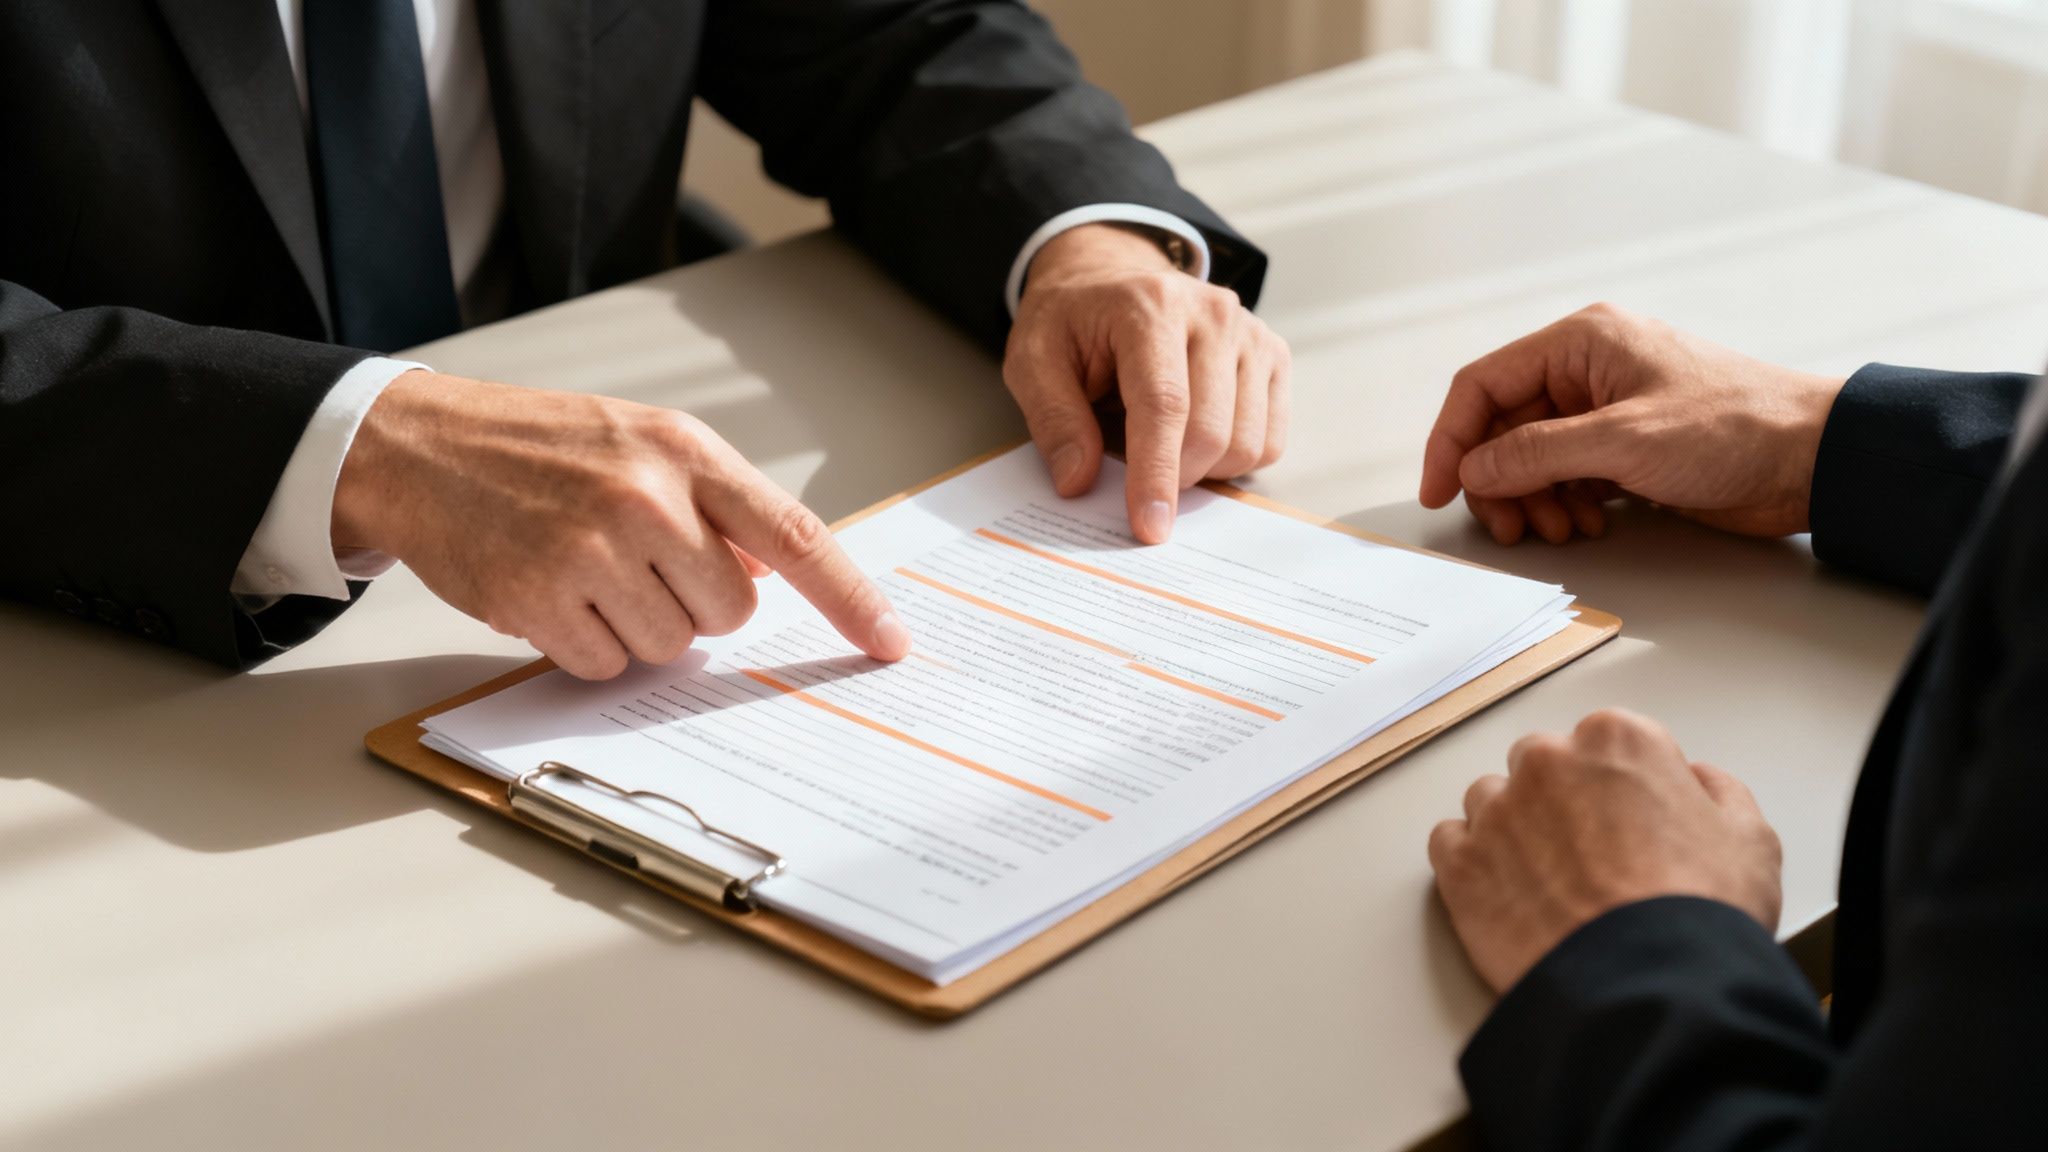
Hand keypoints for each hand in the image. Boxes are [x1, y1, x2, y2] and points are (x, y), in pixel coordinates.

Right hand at [332, 371, 910, 679]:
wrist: (423, 445)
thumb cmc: (543, 446)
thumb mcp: (643, 441)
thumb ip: (717, 502)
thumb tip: (777, 574)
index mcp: (687, 453)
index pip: (796, 537)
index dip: (851, 599)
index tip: (890, 643)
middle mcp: (646, 499)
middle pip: (732, 612)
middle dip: (697, 604)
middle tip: (643, 564)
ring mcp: (591, 552)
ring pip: (671, 646)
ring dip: (639, 627)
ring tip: (589, 570)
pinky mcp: (539, 601)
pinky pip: (606, 665)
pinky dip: (587, 645)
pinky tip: (555, 594)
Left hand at [1005, 223, 1290, 542]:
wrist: (1110, 281)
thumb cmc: (1072, 324)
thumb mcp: (1033, 360)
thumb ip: (1054, 420)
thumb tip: (1079, 482)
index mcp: (1150, 306)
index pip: (1164, 404)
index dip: (1156, 474)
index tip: (1149, 527)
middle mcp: (1213, 313)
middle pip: (1211, 432)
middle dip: (1173, 477)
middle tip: (1133, 469)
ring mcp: (1250, 333)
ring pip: (1247, 444)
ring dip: (1203, 469)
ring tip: (1161, 440)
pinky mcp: (1272, 355)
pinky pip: (1269, 441)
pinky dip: (1232, 459)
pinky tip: (1195, 436)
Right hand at [1419, 303, 1846, 543]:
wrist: (1813, 458)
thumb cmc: (1735, 427)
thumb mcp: (1622, 441)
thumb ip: (1536, 453)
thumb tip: (1474, 467)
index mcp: (1581, 342)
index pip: (1483, 385)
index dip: (1451, 439)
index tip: (1439, 490)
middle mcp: (1586, 370)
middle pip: (1503, 428)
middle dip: (1500, 481)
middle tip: (1510, 527)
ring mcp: (1606, 410)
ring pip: (1532, 458)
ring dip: (1533, 499)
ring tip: (1560, 530)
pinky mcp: (1626, 448)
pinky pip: (1567, 476)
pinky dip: (1563, 504)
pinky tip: (1587, 523)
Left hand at [1428, 709, 1782, 992]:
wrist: (1648, 990)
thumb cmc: (1698, 916)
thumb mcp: (1750, 843)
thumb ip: (1719, 794)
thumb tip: (1698, 782)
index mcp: (1618, 741)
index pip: (1607, 743)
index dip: (1622, 787)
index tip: (1631, 822)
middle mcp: (1548, 762)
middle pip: (1543, 765)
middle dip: (1561, 801)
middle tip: (1592, 857)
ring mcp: (1497, 811)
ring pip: (1492, 801)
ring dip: (1512, 830)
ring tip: (1550, 885)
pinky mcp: (1459, 863)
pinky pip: (1450, 844)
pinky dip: (1471, 864)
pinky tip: (1507, 896)